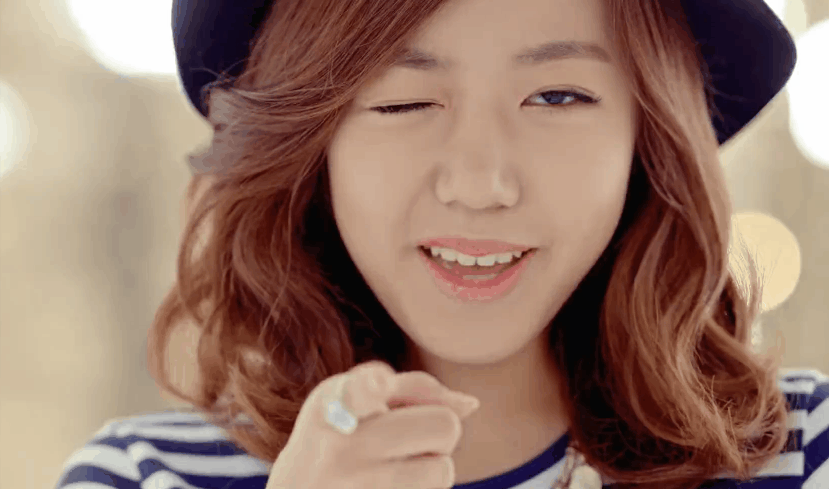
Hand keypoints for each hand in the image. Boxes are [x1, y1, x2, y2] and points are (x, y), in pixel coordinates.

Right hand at [265, 360, 479, 488]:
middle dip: (440, 428)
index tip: (376, 389)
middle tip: (410, 434)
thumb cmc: (335, 432)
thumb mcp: (352, 393)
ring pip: (442, 472)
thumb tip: (471, 405)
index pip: (358, 394)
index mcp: (335, 407)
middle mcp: (344, 451)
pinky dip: (419, 488)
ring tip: (396, 464)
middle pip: (444, 427)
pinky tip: (389, 485)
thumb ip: (412, 386)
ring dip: (430, 466)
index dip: (372, 389)